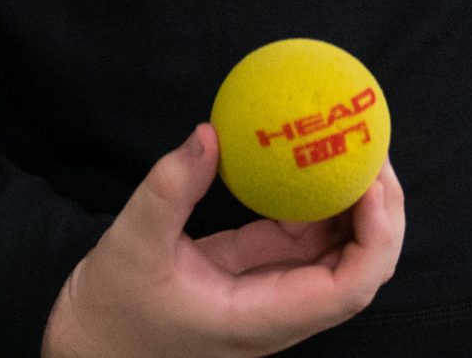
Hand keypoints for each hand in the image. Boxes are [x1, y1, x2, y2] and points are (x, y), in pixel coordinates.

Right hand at [41, 123, 402, 357]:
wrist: (90, 344)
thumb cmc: (109, 310)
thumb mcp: (130, 246)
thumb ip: (170, 190)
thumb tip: (209, 134)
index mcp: (261, 319)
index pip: (348, 288)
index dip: (376, 234)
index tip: (370, 178)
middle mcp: (280, 311)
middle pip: (361, 269)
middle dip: (382, 211)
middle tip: (373, 147)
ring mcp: (274, 292)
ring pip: (340, 252)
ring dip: (356, 202)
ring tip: (355, 142)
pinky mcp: (259, 272)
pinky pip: (306, 236)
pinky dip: (320, 199)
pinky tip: (316, 156)